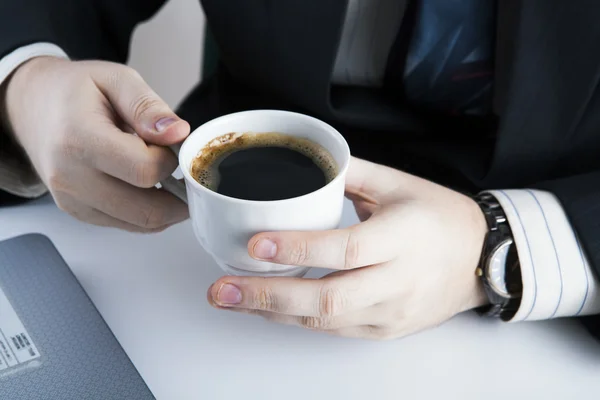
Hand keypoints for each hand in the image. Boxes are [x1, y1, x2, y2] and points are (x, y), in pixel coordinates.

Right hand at [4, 57, 189, 231]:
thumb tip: (177, 133)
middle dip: (178, 194)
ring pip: (141, 224)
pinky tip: (148, 186)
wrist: (33, 105)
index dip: (170, 161)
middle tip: (183, 171)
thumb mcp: (116, 78)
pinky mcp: (79, 213)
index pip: (145, 170)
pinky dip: (148, 211)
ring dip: (166, 207)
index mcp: (79, 139)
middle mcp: (70, 177)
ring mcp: (73, 200)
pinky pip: (128, 225)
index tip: (170, 146)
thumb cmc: (74, 91)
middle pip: (147, 210)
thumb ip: (148, 107)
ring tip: (167, 176)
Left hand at [207, 157, 488, 339]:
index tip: (255, 243)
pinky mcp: (387, 329)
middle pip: (329, 298)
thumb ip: (351, 172)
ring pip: (326, 320)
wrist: (482, 259)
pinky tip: (270, 307)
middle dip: (268, 296)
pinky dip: (298, 318)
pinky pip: (336, 330)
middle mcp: (398, 281)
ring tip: (233, 298)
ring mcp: (392, 312)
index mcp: (402, 237)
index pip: (345, 248)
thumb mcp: (400, 184)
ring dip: (274, 311)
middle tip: (222, 289)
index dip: (298, 248)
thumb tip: (307, 162)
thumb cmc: (441, 217)